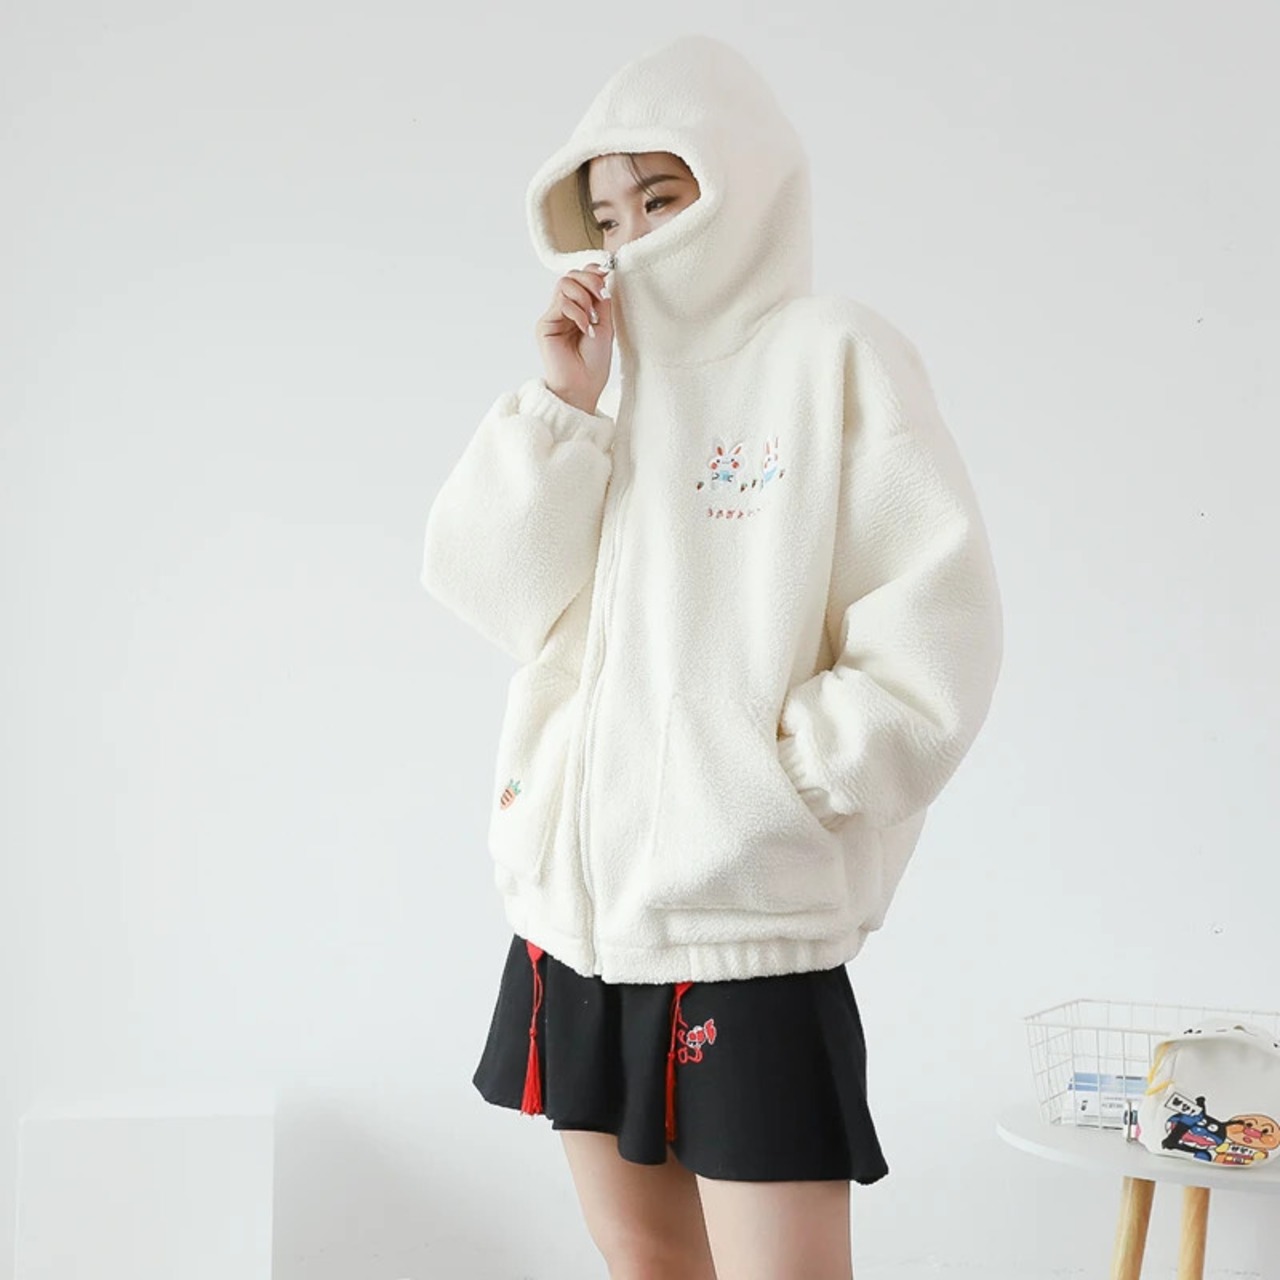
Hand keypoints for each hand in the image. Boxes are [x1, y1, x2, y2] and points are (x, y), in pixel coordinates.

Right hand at [535, 264, 612, 415]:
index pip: (580, 278)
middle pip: (571, 276)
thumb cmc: (594, 363)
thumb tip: (603, 274)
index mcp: (578, 309)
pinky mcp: (545, 325)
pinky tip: (585, 328)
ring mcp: (553, 316)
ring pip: (564, 284)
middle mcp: (563, 311)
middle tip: (602, 297)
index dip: (592, 271)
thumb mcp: (605, 326)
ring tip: (593, 318)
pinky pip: (561, 303)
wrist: (583, 386)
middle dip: (590, 281)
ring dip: (584, 297)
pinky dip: (578, 312)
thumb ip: (601, 301)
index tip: (608, 273)